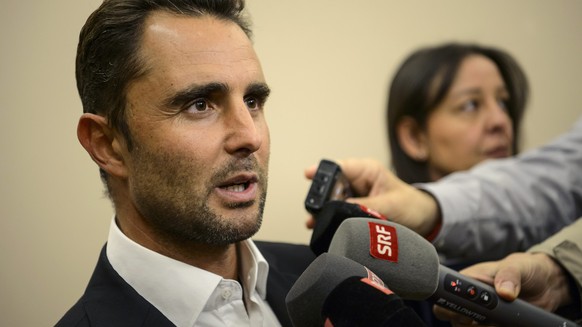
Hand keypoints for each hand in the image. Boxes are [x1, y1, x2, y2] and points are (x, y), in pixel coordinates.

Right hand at [304, 158, 439, 236]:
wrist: (425, 221)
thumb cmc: (412, 206)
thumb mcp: (390, 205)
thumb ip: (365, 207)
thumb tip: (340, 210)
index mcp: (366, 171)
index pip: (339, 166)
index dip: (322, 170)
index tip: (308, 175)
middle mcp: (357, 181)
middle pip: (330, 185)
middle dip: (320, 198)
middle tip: (314, 210)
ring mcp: (354, 196)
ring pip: (330, 201)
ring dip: (323, 212)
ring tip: (314, 223)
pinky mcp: (354, 210)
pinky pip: (337, 213)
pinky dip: (330, 220)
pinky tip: (322, 229)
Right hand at [433, 252, 572, 325]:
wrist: (547, 285)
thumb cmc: (526, 269)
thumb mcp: (518, 267)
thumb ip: (509, 275)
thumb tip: (504, 292)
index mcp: (470, 280)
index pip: (447, 291)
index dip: (449, 301)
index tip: (464, 307)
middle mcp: (472, 298)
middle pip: (452, 314)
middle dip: (462, 319)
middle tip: (479, 319)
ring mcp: (483, 314)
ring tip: (495, 322)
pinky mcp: (494, 325)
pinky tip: (503, 325)